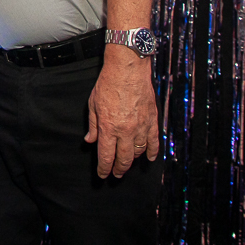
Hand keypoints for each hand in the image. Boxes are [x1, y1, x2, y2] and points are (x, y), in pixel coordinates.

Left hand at [84, 48, 158, 177]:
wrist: (128, 69)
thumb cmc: (108, 84)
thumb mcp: (93, 104)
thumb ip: (93, 126)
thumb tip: (90, 141)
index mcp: (109, 128)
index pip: (106, 156)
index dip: (104, 168)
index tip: (103, 175)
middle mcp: (126, 131)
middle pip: (124, 159)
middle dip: (119, 169)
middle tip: (116, 174)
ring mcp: (141, 126)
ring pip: (138, 152)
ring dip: (132, 161)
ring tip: (127, 163)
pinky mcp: (152, 120)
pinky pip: (154, 142)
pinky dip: (152, 152)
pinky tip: (148, 158)